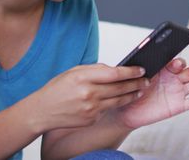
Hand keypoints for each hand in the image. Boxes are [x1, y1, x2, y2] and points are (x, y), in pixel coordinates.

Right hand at [30, 64, 148, 131]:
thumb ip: (95, 69)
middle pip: (120, 88)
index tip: (141, 69)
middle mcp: (88, 93)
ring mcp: (91, 108)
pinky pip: (107, 110)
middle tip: (147, 80)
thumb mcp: (73, 72)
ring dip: (132, 95)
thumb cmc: (58, 88)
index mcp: (83, 77)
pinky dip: (114, 104)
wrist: (42, 111)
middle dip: (137, 83)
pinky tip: (120, 99)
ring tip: (140, 90)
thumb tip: (115, 69)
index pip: (114, 73)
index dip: (131, 71)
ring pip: (118, 100)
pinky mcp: (91, 119)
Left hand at [116, 58, 188, 128]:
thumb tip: (149, 64)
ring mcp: (177, 92)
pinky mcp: (178, 106)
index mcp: (164, 70)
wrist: (126, 110)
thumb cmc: (131, 90)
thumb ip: (146, 70)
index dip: (177, 63)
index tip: (176, 64)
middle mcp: (173, 79)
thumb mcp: (137, 78)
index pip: (176, 63)